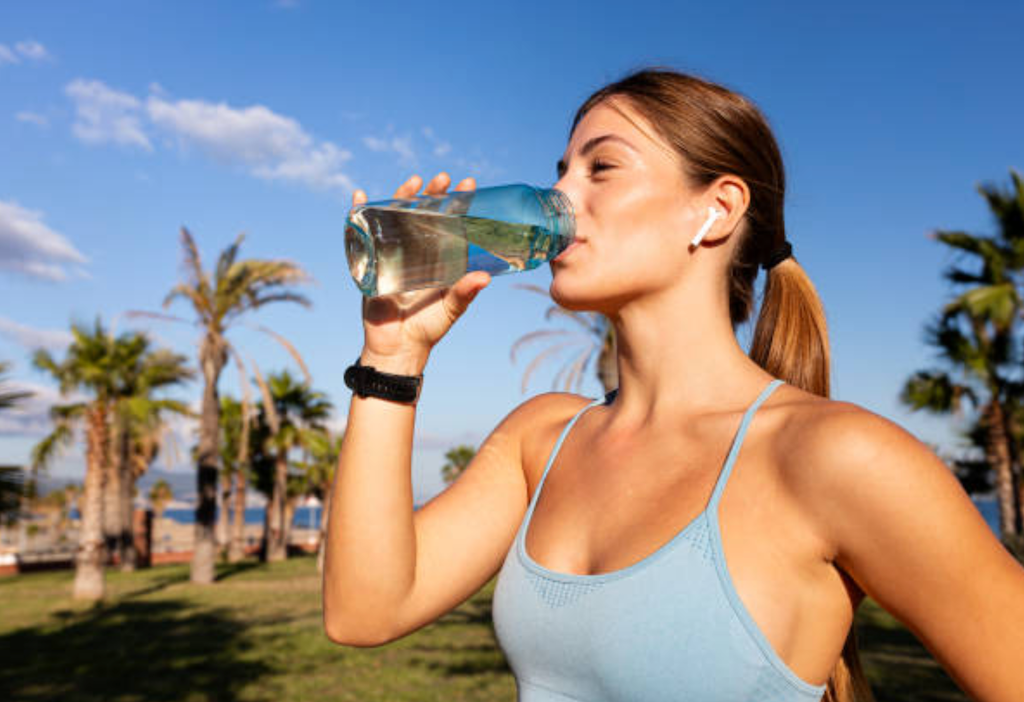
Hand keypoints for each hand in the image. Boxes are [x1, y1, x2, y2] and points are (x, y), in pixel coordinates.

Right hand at [357, 172, 490, 372]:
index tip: (468, 184)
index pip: (450, 221)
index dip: (458, 201)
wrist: (397, 347)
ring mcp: (391, 252)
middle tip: (443, 179)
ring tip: (413, 180)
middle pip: (422, 212)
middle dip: (432, 192)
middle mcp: (415, 249)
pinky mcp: (370, 261)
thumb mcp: (451, 308)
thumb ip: (465, 293)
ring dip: (401, 195)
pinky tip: (360, 195)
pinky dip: (358, 211)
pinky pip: (361, 232)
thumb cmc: (428, 328)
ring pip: (395, 215)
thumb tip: (484, 278)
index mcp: (437, 256)